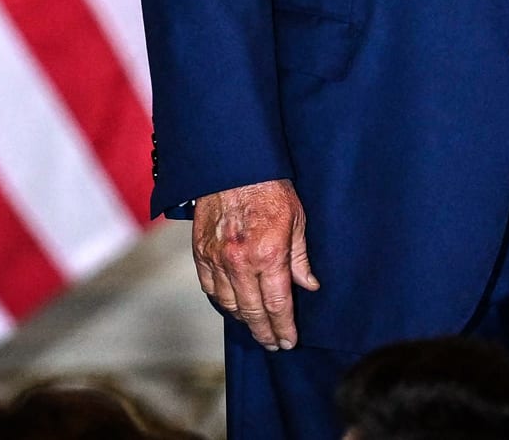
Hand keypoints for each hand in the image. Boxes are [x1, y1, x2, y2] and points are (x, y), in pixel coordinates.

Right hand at [190, 178, 319, 348]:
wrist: (233, 165)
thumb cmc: (269, 188)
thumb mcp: (297, 219)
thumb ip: (300, 258)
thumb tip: (308, 286)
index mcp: (268, 254)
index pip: (277, 304)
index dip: (283, 327)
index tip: (288, 341)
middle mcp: (240, 262)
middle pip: (252, 312)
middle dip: (265, 332)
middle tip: (274, 343)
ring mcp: (217, 259)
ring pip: (229, 304)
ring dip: (243, 319)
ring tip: (256, 326)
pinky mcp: (200, 253)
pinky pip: (209, 288)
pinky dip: (222, 301)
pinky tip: (233, 305)